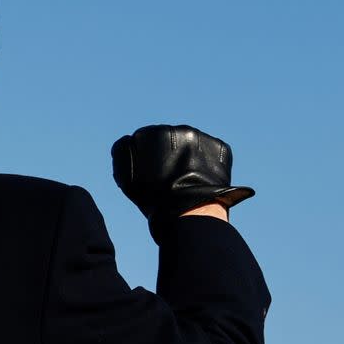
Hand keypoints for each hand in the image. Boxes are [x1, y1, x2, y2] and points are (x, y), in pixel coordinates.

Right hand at [111, 124, 253, 243]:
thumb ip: (123, 153)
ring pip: (191, 144)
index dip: (147, 156)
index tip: (151, 173)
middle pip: (170, 138)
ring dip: (188, 156)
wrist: (190, 214)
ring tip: (185, 179)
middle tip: (169, 176)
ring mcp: (203, 138)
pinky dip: (206, 162)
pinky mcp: (220, 148)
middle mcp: (180, 130)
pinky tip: (199, 179)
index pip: (146, 137)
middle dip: (169, 153)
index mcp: (154, 133)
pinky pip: (210, 151)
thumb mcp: (126, 177)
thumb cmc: (154, 199)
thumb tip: (128, 141)